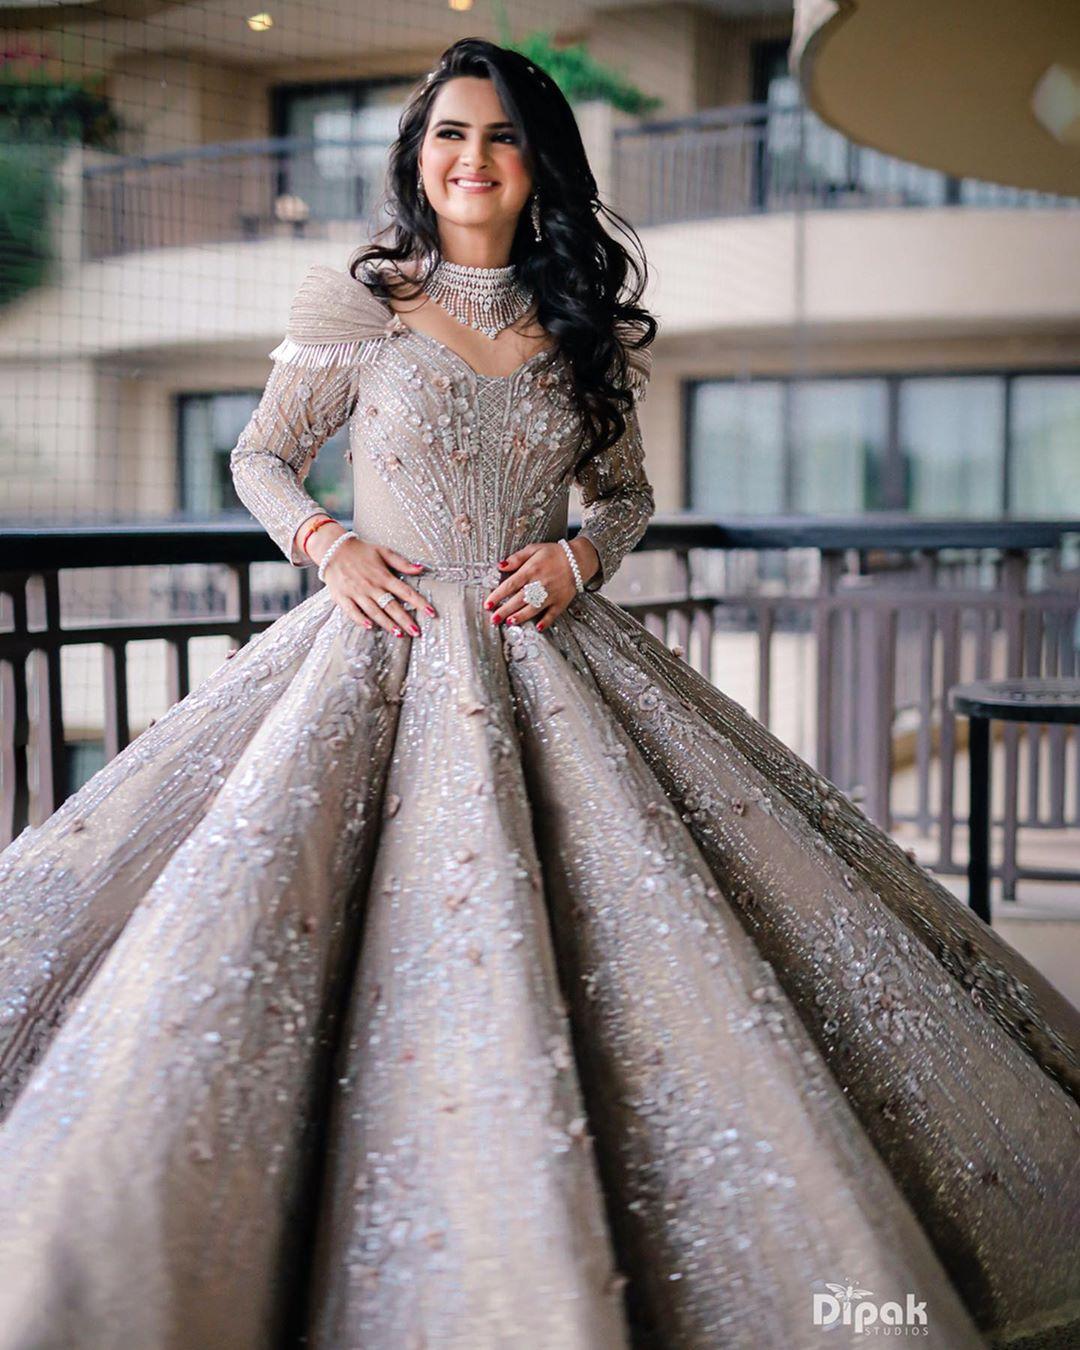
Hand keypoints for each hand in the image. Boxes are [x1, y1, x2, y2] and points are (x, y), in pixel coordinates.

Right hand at [314, 531, 436, 635]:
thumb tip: (422, 567)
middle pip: (391, 606)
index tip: (431, 613)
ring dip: (387, 623)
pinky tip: (370, 627)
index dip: (419, 603)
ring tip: (399, 634)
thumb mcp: (383, 551)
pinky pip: (352, 611)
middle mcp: (371, 586)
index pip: (405, 591)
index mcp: (383, 576)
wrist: (333, 549)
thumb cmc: (361, 551)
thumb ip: (402, 562)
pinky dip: (360, 619)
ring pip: (374, 611)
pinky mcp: (342, 597)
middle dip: (405, 620)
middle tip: (416, 632)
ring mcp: (356, 592)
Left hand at [482, 538, 598, 631]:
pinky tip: (538, 628)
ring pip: (533, 608)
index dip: (497, 595)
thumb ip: (516, 558)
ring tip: (509, 622)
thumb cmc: (554, 553)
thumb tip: (500, 566)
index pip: (510, 585)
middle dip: (504, 610)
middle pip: (518, 600)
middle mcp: (539, 584)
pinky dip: (545, 621)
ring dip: (521, 616)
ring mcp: (551, 594)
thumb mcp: (533, 549)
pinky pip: (552, 614)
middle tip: (493, 619)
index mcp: (531, 571)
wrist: (578, 559)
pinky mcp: (561, 601)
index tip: (488, 604)